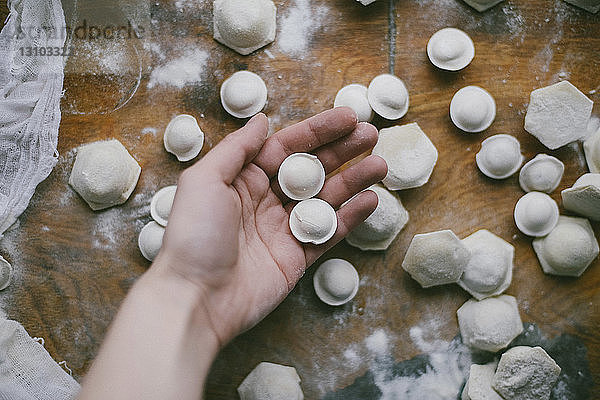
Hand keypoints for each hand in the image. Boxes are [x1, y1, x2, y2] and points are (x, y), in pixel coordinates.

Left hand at [154, 108, 386, 345]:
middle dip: (342, 151)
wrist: (196, 298)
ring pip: (326, 198)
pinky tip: (369, 200)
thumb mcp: (204, 180)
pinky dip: (350, 217)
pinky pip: (329, 233)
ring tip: (379, 166)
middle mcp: (265, 201)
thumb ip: (237, 150)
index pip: (287, 147)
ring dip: (353, 180)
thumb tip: (262, 120)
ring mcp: (283, 230)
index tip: (347, 117)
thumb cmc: (194, 235)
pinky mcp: (297, 258)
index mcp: (243, 180)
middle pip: (311, 169)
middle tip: (371, 136)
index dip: (318, 131)